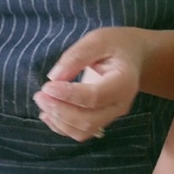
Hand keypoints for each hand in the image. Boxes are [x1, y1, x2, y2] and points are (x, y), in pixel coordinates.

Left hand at [34, 26, 145, 141]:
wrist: (133, 56)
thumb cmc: (115, 45)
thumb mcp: (97, 40)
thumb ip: (76, 57)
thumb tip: (54, 78)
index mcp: (124, 82)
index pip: (94, 97)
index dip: (68, 95)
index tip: (47, 87)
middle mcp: (121, 104)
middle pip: (89, 120)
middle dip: (60, 111)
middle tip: (39, 95)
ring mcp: (113, 115)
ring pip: (84, 130)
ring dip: (59, 121)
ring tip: (42, 103)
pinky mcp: (103, 119)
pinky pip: (82, 132)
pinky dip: (62, 127)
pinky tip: (48, 114)